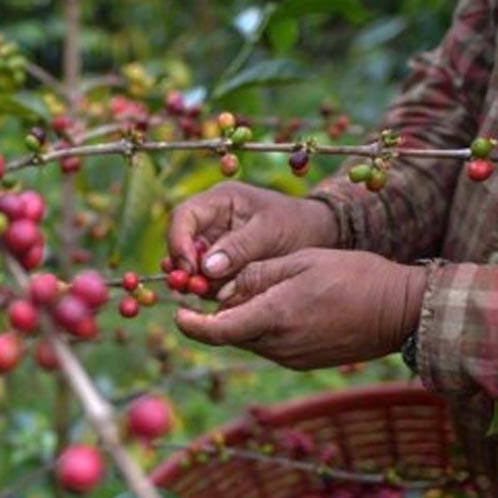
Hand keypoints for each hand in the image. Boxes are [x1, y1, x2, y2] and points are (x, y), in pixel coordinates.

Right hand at [167, 182, 338, 280]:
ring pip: (188, 264)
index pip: (183, 216)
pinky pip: (203, 279)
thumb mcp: (270, 232)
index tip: (189, 268)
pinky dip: (205, 289)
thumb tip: (205, 268)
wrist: (318, 237)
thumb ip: (239, 248)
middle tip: (191, 288)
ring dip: (191, 281)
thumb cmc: (296, 225)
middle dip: (182, 266)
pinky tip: (215, 296)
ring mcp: (214, 244)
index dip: (178, 241)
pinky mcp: (221, 265)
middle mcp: (210, 221)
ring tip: (203, 292)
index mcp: (219, 201)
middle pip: (179, 243)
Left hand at [174, 249, 427, 369]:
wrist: (401, 311)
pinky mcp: (302, 362)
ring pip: (249, 339)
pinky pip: (269, 345)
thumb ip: (256, 276)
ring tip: (259, 291)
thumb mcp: (301, 262)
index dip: (191, 326)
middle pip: (230, 334)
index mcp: (275, 316)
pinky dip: (263, 327)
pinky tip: (281, 306)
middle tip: (215, 288)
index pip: (218, 331)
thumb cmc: (355, 276)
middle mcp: (279, 345)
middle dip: (218, 315)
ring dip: (243, 319)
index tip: (177, 314)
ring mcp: (291, 358)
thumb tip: (219, 290)